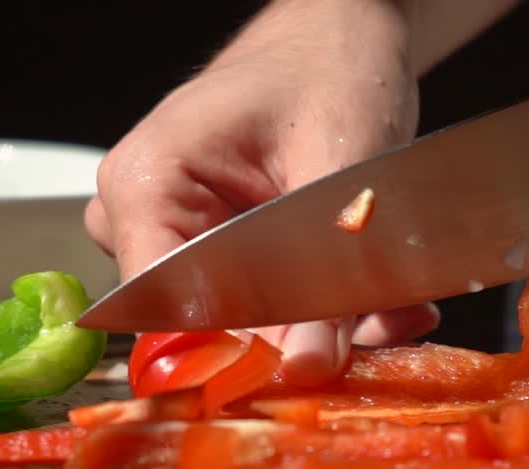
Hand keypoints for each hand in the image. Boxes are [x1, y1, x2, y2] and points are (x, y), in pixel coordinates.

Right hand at [85, 0, 439, 386]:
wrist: (340, 41)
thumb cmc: (327, 72)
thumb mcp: (339, 177)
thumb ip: (323, 280)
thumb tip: (305, 368)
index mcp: (145, 183)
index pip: (164, 308)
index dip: (232, 352)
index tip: (304, 367)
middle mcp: (140, 215)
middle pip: (203, 324)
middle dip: (297, 338)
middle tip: (373, 327)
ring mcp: (171, 234)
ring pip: (240, 323)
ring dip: (319, 326)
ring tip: (388, 302)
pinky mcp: (210, 250)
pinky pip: (259, 308)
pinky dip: (321, 311)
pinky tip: (376, 297)